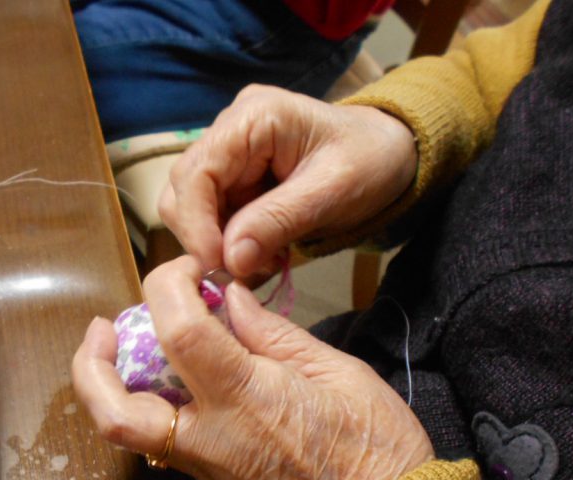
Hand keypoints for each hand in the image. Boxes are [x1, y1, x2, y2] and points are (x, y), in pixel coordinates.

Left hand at [72, 256, 433, 479]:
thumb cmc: (376, 448)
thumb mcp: (336, 371)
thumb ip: (272, 333)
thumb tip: (227, 300)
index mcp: (246, 399)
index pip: (178, 330)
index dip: (169, 286)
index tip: (189, 271)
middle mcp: (210, 438)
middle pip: (113, 410)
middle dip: (91, 364)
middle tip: (104, 327)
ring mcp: (205, 467)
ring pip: (126, 432)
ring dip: (109, 386)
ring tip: (126, 346)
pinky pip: (157, 441)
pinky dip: (145, 402)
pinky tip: (167, 376)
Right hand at [159, 85, 417, 280]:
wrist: (390, 153)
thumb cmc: (370, 161)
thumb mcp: (333, 191)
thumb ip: (279, 221)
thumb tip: (230, 260)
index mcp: (254, 117)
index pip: (196, 173)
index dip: (197, 225)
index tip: (218, 266)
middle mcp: (230, 129)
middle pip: (183, 191)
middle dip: (205, 238)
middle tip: (245, 271)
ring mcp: (228, 153)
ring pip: (190, 209)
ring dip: (217, 245)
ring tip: (262, 261)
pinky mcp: (232, 177)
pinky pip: (212, 218)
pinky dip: (230, 244)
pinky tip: (263, 253)